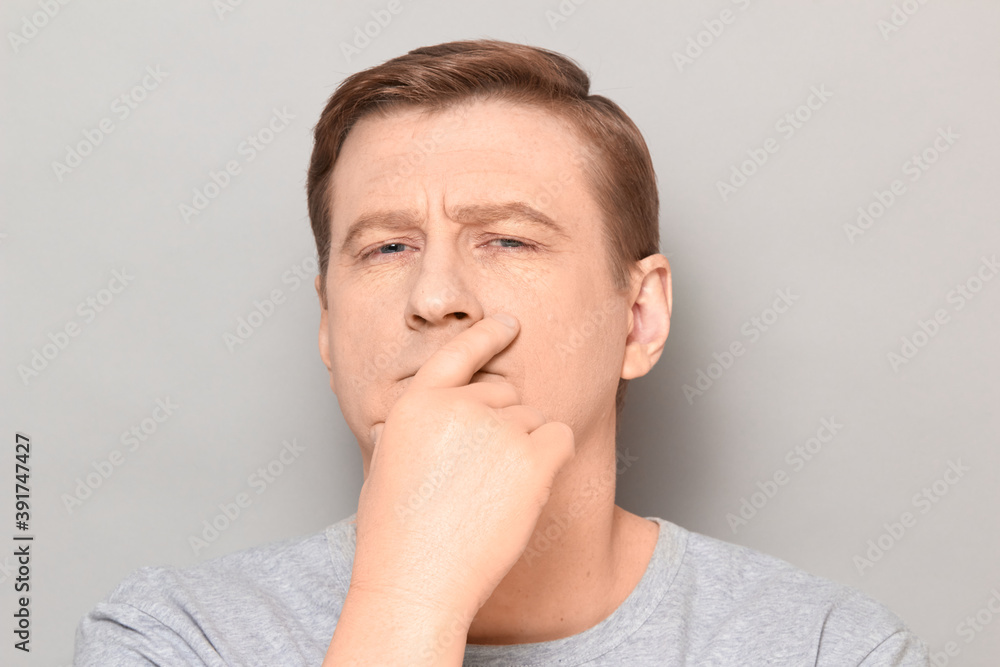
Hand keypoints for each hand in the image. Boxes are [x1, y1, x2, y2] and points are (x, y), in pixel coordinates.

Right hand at [349, 313, 575, 620]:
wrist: (414, 582)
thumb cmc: (395, 537)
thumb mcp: (385, 464)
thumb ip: (409, 430)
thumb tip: (421, 417)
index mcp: (416, 403)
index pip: (458, 353)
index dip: (487, 336)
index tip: (508, 324)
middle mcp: (457, 405)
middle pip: (504, 393)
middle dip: (503, 425)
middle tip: (480, 476)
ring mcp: (496, 428)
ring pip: (533, 419)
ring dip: (525, 449)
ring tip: (490, 496)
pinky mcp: (531, 458)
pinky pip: (559, 437)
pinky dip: (552, 458)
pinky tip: (525, 489)